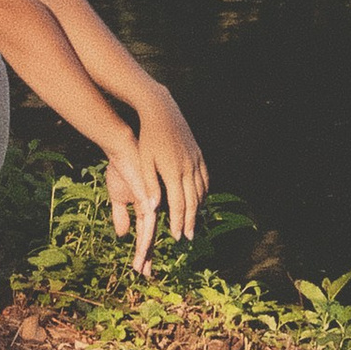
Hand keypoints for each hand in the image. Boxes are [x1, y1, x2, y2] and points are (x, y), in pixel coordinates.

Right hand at [103, 126, 168, 270]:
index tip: (141, 267)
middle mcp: (153, 208)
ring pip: (150, 233)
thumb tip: (123, 235)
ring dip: (145, 251)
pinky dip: (145, 236)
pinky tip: (144, 249)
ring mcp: (153, 204)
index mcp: (146, 208)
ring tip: (142, 267)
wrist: (122, 150)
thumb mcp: (117, 197)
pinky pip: (148, 222)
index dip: (143, 250)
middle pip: (150, 237)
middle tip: (145, 274)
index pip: (146, 233)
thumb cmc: (121, 169)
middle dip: (147, 256)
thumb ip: (120, 215)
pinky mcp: (149, 198)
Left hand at [133, 88, 207, 253]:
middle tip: (189, 237)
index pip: (179, 204)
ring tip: (193, 221)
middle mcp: (189, 168)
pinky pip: (205, 177)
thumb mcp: (145, 162)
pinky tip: (199, 198)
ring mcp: (196, 160)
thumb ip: (150, 185)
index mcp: (174, 172)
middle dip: (191, 221)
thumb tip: (153, 209)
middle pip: (193, 201)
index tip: (178, 237)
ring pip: (202, 190)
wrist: (162, 112)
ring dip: (198, 208)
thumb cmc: (148, 138)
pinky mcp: (199, 154)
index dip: (179, 222)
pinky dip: (203, 191)